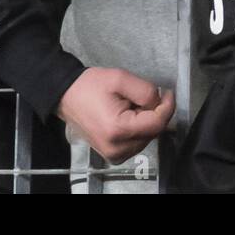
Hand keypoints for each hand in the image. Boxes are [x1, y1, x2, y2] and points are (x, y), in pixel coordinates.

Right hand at [57, 67, 174, 162]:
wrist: (67, 96)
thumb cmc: (91, 86)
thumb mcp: (121, 79)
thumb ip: (146, 91)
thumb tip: (160, 102)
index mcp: (118, 130)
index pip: (157, 123)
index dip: (168, 106)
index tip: (167, 92)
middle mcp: (117, 149)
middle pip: (154, 131)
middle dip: (154, 112)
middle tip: (141, 96)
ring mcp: (114, 155)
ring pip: (148, 137)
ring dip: (146, 120)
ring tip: (131, 105)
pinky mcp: (113, 155)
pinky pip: (138, 142)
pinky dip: (139, 128)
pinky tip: (128, 116)